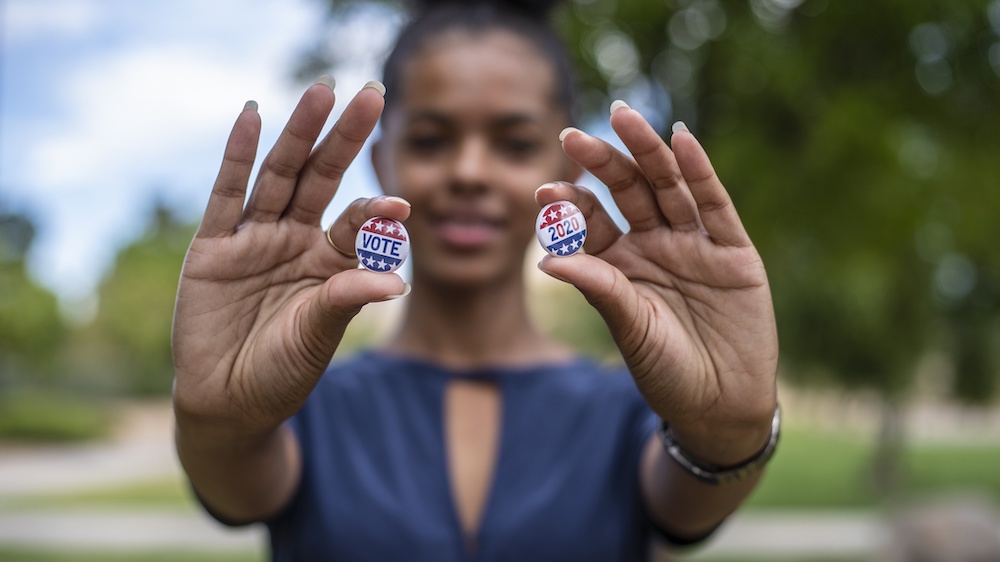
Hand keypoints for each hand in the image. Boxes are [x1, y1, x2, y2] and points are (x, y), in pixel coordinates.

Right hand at [172, 80, 408, 434]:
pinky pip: (227, 195)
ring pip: (279, 176)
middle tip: (372, 94)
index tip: (401, 203)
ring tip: (320, 92)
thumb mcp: (318, 336)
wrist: (227, 403)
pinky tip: (252, 117)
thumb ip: (347, 299)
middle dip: (344, 138)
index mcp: (329, 262)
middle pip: (322, 178)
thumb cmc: (281, 372)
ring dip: (298, 134)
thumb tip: (397, 280)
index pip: (356, 223)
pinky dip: (237, 157)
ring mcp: (254, 239)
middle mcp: (295, 240)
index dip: (375, 211)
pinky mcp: (213, 247)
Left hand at [537, 104, 777, 464]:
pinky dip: (699, 171)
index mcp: (621, 263)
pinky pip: (714, 203)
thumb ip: (599, 288)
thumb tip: (545, 259)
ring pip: (668, 186)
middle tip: (573, 136)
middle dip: (603, 162)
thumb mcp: (629, 328)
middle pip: (628, 191)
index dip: (570, 203)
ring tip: (623, 117)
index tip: (542, 190)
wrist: (721, 405)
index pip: (592, 220)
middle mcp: (655, 244)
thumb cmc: (667, 372)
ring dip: (647, 151)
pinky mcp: (733, 250)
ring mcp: (694, 244)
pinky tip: (681, 139)